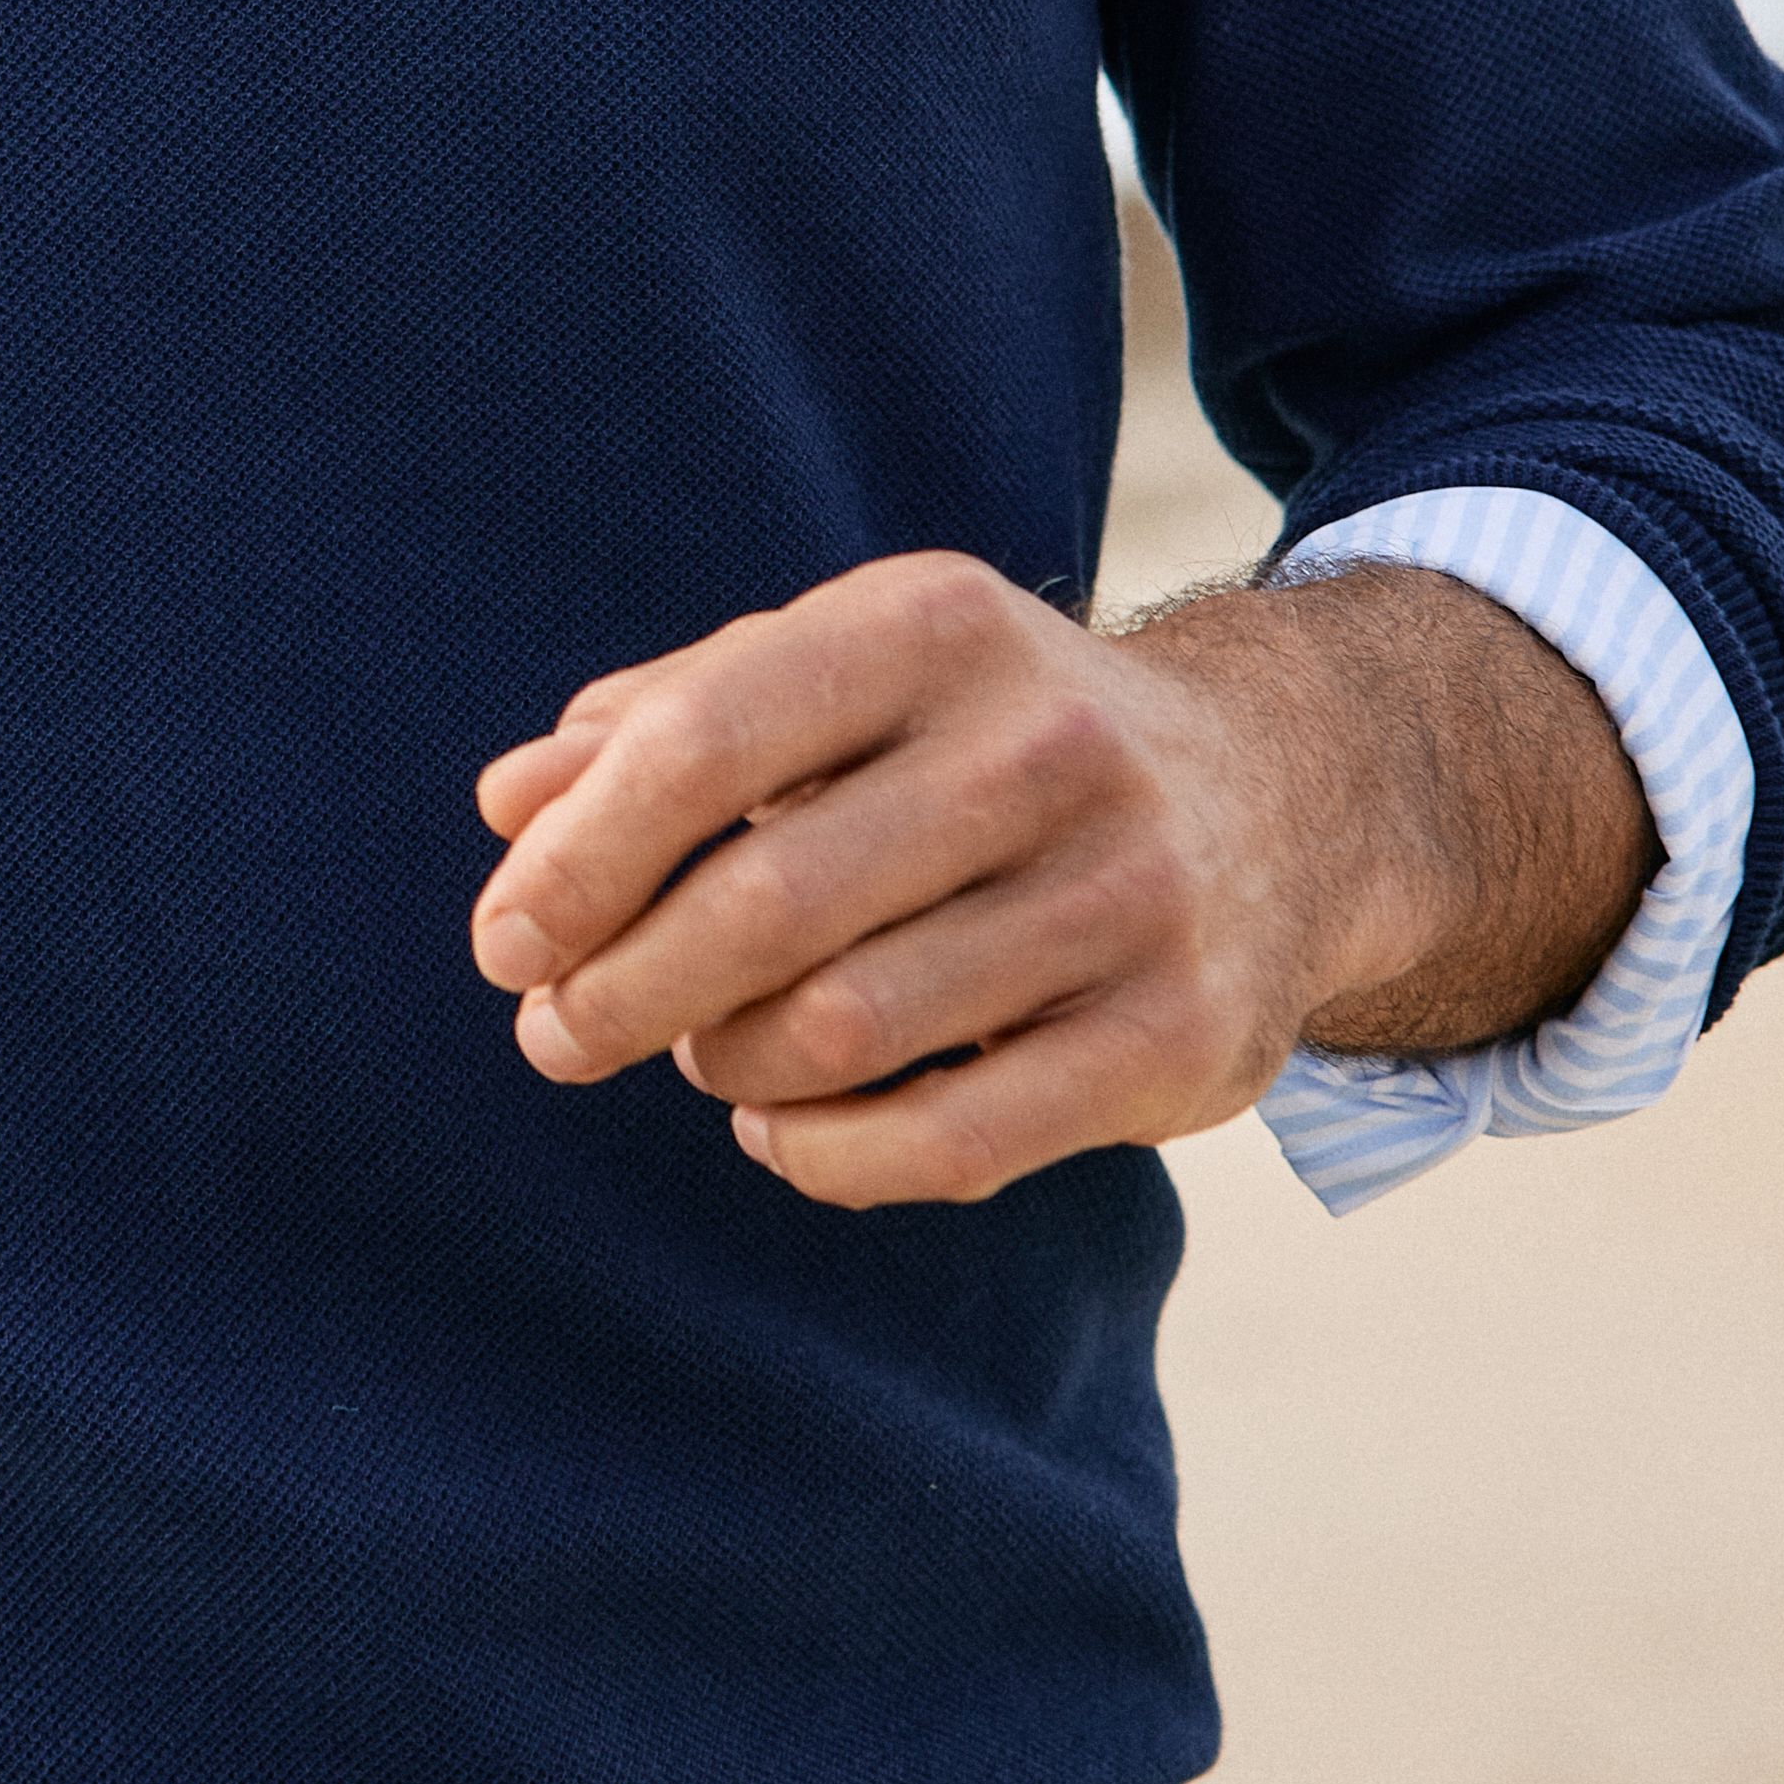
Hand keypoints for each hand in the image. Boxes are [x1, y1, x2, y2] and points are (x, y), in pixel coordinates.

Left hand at [470, 546, 1649, 1208]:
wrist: (1280, 794)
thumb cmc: (983, 740)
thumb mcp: (841, 677)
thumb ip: (666, 723)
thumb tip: (509, 807)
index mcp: (934, 627)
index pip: (702, 741)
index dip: (576, 861)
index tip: (503, 943)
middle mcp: (1048, 745)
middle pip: (765, 904)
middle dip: (620, 990)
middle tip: (558, 1033)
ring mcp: (1129, 895)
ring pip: (844, 1033)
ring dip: (727, 1063)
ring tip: (704, 1052)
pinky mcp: (1180, 1037)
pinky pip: (950, 1143)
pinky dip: (824, 1156)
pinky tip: (782, 1126)